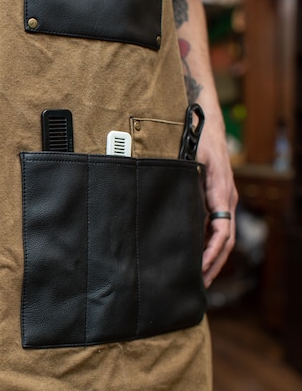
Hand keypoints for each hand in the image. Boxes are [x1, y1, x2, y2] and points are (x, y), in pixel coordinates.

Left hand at [198, 121, 237, 286]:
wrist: (207, 123)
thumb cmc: (199, 139)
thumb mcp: (191, 159)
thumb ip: (188, 183)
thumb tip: (182, 210)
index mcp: (220, 194)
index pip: (221, 232)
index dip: (211, 254)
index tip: (200, 269)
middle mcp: (225, 200)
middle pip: (225, 240)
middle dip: (213, 264)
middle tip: (198, 285)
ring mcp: (223, 200)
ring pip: (222, 236)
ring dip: (213, 258)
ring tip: (199, 277)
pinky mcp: (217, 198)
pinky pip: (217, 226)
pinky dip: (210, 244)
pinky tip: (198, 254)